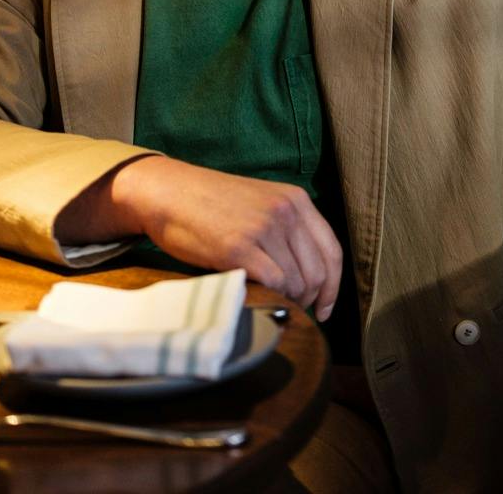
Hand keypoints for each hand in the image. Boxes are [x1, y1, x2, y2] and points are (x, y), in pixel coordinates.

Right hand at [111, 156, 342, 321]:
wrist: (169, 192)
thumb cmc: (212, 203)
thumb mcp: (261, 204)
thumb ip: (288, 229)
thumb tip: (310, 276)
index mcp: (295, 198)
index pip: (332, 251)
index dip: (333, 287)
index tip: (324, 308)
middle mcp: (285, 211)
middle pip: (318, 272)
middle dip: (308, 299)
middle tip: (291, 309)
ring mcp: (263, 228)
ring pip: (297, 282)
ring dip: (287, 300)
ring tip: (269, 298)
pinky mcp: (239, 247)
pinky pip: (274, 283)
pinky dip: (270, 296)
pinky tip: (256, 294)